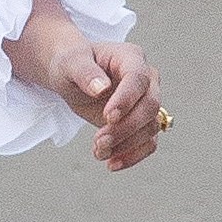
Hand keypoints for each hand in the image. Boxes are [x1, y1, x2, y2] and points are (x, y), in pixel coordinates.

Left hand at [5, 0, 163, 171]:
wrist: (71, 75)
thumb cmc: (71, 63)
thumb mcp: (70, 63)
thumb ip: (85, 72)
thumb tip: (100, 89)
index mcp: (130, 58)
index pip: (138, 79)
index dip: (126, 100)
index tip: (107, 117)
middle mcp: (146, 79)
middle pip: (150, 106)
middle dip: (125, 128)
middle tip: (98, 141)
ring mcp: (146, 101)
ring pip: (151, 127)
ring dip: (126, 144)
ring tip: (98, 151)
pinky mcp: (140, 122)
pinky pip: (148, 142)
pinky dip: (133, 155)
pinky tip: (112, 163)